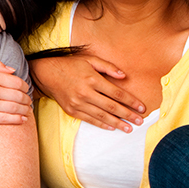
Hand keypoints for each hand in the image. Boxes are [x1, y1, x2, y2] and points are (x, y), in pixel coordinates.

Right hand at [0, 59, 30, 123]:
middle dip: (26, 98)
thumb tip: (13, 70)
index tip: (25, 89)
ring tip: (27, 110)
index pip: (16, 81)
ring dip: (24, 109)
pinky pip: (5, 119)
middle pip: (18, 95)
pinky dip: (17, 119)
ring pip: (14, 108)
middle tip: (29, 101)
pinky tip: (23, 119)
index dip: (24, 86)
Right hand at [29, 54, 143, 132]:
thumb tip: (124, 76)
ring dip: (117, 123)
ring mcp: (78, 103)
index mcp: (92, 79)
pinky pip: (90, 120)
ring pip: (102, 116)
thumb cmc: (70, 65)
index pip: (116, 93)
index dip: (131, 101)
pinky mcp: (72, 110)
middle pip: (112, 107)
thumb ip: (108, 67)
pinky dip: (102, 124)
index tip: (141, 107)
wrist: (47, 74)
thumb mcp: (90, 59)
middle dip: (128, 115)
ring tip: (129, 128)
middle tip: (140, 121)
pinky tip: (111, 127)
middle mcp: (86, 92)